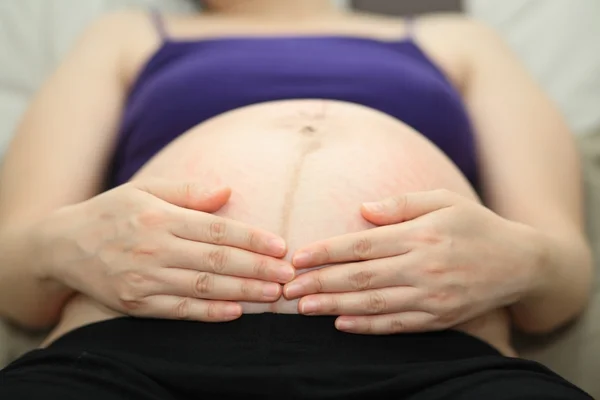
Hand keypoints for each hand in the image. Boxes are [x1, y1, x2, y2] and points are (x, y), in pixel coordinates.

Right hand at [40, 180, 294, 321]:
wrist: (61, 245)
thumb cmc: (112, 212)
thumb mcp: (145, 190)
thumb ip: (188, 191)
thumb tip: (228, 191)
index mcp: (160, 217)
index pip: (217, 230)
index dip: (252, 239)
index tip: (280, 246)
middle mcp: (153, 248)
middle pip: (217, 261)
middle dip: (257, 269)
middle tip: (288, 275)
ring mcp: (143, 279)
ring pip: (203, 288)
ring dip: (243, 292)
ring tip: (273, 294)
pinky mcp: (135, 304)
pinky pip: (179, 311)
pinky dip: (209, 313)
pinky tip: (236, 312)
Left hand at [284, 189, 538, 333]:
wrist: (520, 262)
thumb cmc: (476, 224)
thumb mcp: (444, 199)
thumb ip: (401, 203)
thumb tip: (361, 209)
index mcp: (420, 235)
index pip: (362, 245)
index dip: (327, 251)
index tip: (298, 257)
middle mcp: (423, 267)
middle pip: (360, 277)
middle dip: (319, 282)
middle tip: (288, 288)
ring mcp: (431, 297)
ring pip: (372, 304)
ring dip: (334, 306)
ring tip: (303, 307)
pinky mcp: (439, 318)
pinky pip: (396, 325)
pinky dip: (367, 326)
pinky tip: (341, 324)